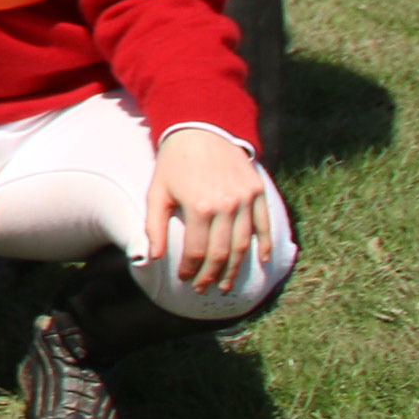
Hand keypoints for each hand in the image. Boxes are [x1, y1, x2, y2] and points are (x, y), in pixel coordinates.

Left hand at [145, 126, 270, 293]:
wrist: (201, 129)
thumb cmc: (174, 163)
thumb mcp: (157, 191)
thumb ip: (154, 226)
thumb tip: (154, 258)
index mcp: (199, 207)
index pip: (197, 252)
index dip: (190, 270)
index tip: (184, 279)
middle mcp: (226, 206)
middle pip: (222, 254)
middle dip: (212, 276)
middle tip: (204, 289)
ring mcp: (245, 200)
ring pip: (243, 245)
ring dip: (235, 268)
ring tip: (226, 284)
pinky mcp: (257, 192)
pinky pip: (264, 225)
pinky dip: (264, 245)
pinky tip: (261, 261)